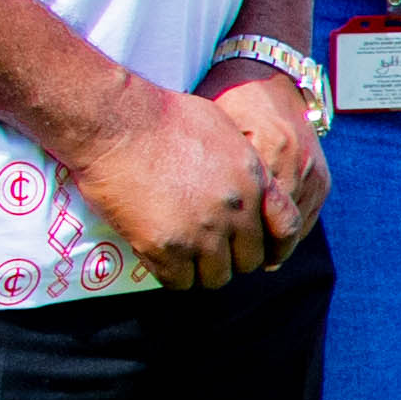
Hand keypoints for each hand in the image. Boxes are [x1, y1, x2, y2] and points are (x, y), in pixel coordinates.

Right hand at [62, 78, 287, 288]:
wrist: (115, 122)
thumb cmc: (162, 117)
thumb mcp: (223, 130)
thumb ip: (242, 167)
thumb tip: (248, 190)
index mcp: (253, 180)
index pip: (286, 227)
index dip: (278, 247)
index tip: (267, 256)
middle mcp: (235, 210)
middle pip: (249, 260)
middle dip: (230, 256)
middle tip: (207, 248)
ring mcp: (201, 232)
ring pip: (216, 277)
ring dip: (201, 270)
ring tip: (182, 256)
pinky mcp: (165, 247)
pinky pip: (179, 282)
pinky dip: (171, 275)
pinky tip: (159, 259)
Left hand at [200, 63, 331, 246]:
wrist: (266, 72)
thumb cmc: (228, 97)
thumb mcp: (212, 126)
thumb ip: (210, 166)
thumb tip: (189, 205)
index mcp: (268, 148)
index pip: (252, 209)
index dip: (229, 236)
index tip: (210, 254)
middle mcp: (295, 161)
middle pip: (274, 222)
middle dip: (250, 247)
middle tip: (226, 265)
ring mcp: (312, 168)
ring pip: (293, 225)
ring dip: (271, 245)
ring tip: (247, 261)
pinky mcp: (321, 174)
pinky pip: (306, 215)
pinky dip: (287, 233)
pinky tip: (270, 245)